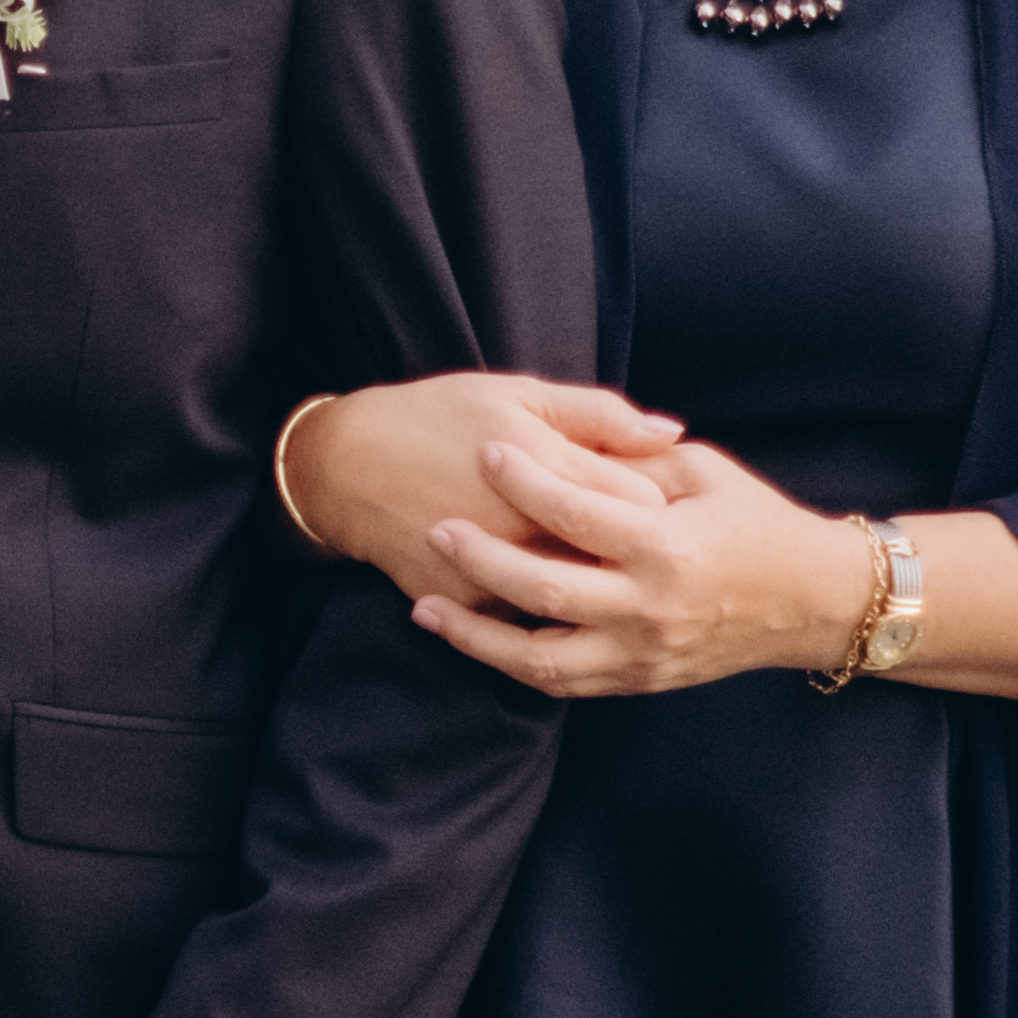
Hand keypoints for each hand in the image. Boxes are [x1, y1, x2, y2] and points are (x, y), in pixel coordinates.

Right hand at [281, 371, 679, 575]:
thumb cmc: (437, 416)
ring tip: (597, 563)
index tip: (657, 495)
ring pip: (579, 600)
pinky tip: (549, 583)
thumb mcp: (518, 394)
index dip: (659, 499)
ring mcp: (498, 575)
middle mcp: (528, 529)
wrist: (346, 466)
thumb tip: (671, 432)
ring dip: (597, 586)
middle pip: (619, 558)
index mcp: (550, 467)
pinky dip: (547, 608)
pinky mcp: (469, 606)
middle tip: (632, 537)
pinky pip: (530, 622)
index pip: (643, 500)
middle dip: (634, 550)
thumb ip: (600, 414)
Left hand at [397, 420, 850, 701]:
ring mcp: (643, 653)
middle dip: (482, 560)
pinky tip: (475, 639)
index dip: (526, 480)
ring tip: (426, 607)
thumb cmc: (755, 523)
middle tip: (436, 527)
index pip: (579, 513)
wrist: (810, 602)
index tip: (486, 451)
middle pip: (546, 590)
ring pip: (542, 659)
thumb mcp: (704, 473)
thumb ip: (633, 459)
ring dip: (477, 636)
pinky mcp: (640, 680)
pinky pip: (564, 682)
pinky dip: (513, 664)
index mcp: (668, 546)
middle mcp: (651, 607)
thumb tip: (563, 440)